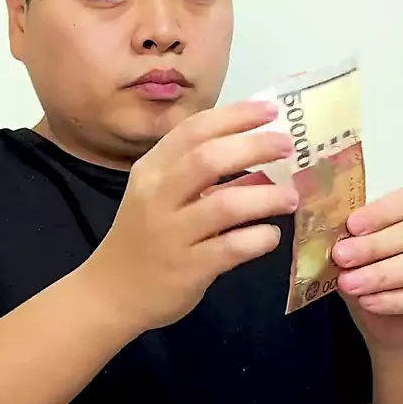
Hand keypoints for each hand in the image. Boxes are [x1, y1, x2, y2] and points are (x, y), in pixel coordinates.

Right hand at [88, 101, 298, 334]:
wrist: (111, 293)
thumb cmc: (145, 237)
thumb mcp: (161, 196)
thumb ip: (203, 175)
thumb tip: (261, 154)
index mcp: (152, 170)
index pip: (194, 130)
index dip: (235, 116)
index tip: (270, 110)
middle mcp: (158, 196)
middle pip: (209, 158)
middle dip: (254, 146)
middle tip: (287, 145)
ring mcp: (171, 233)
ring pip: (225, 205)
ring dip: (266, 197)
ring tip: (291, 197)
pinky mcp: (187, 269)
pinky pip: (231, 247)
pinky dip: (259, 238)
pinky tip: (271, 235)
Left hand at [332, 188, 402, 350]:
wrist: (389, 319)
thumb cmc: (374, 273)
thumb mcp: (363, 250)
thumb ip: (356, 236)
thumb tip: (330, 230)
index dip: (381, 212)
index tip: (352, 225)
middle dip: (375, 245)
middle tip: (342, 256)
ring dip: (380, 274)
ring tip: (348, 284)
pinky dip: (393, 300)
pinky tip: (368, 301)